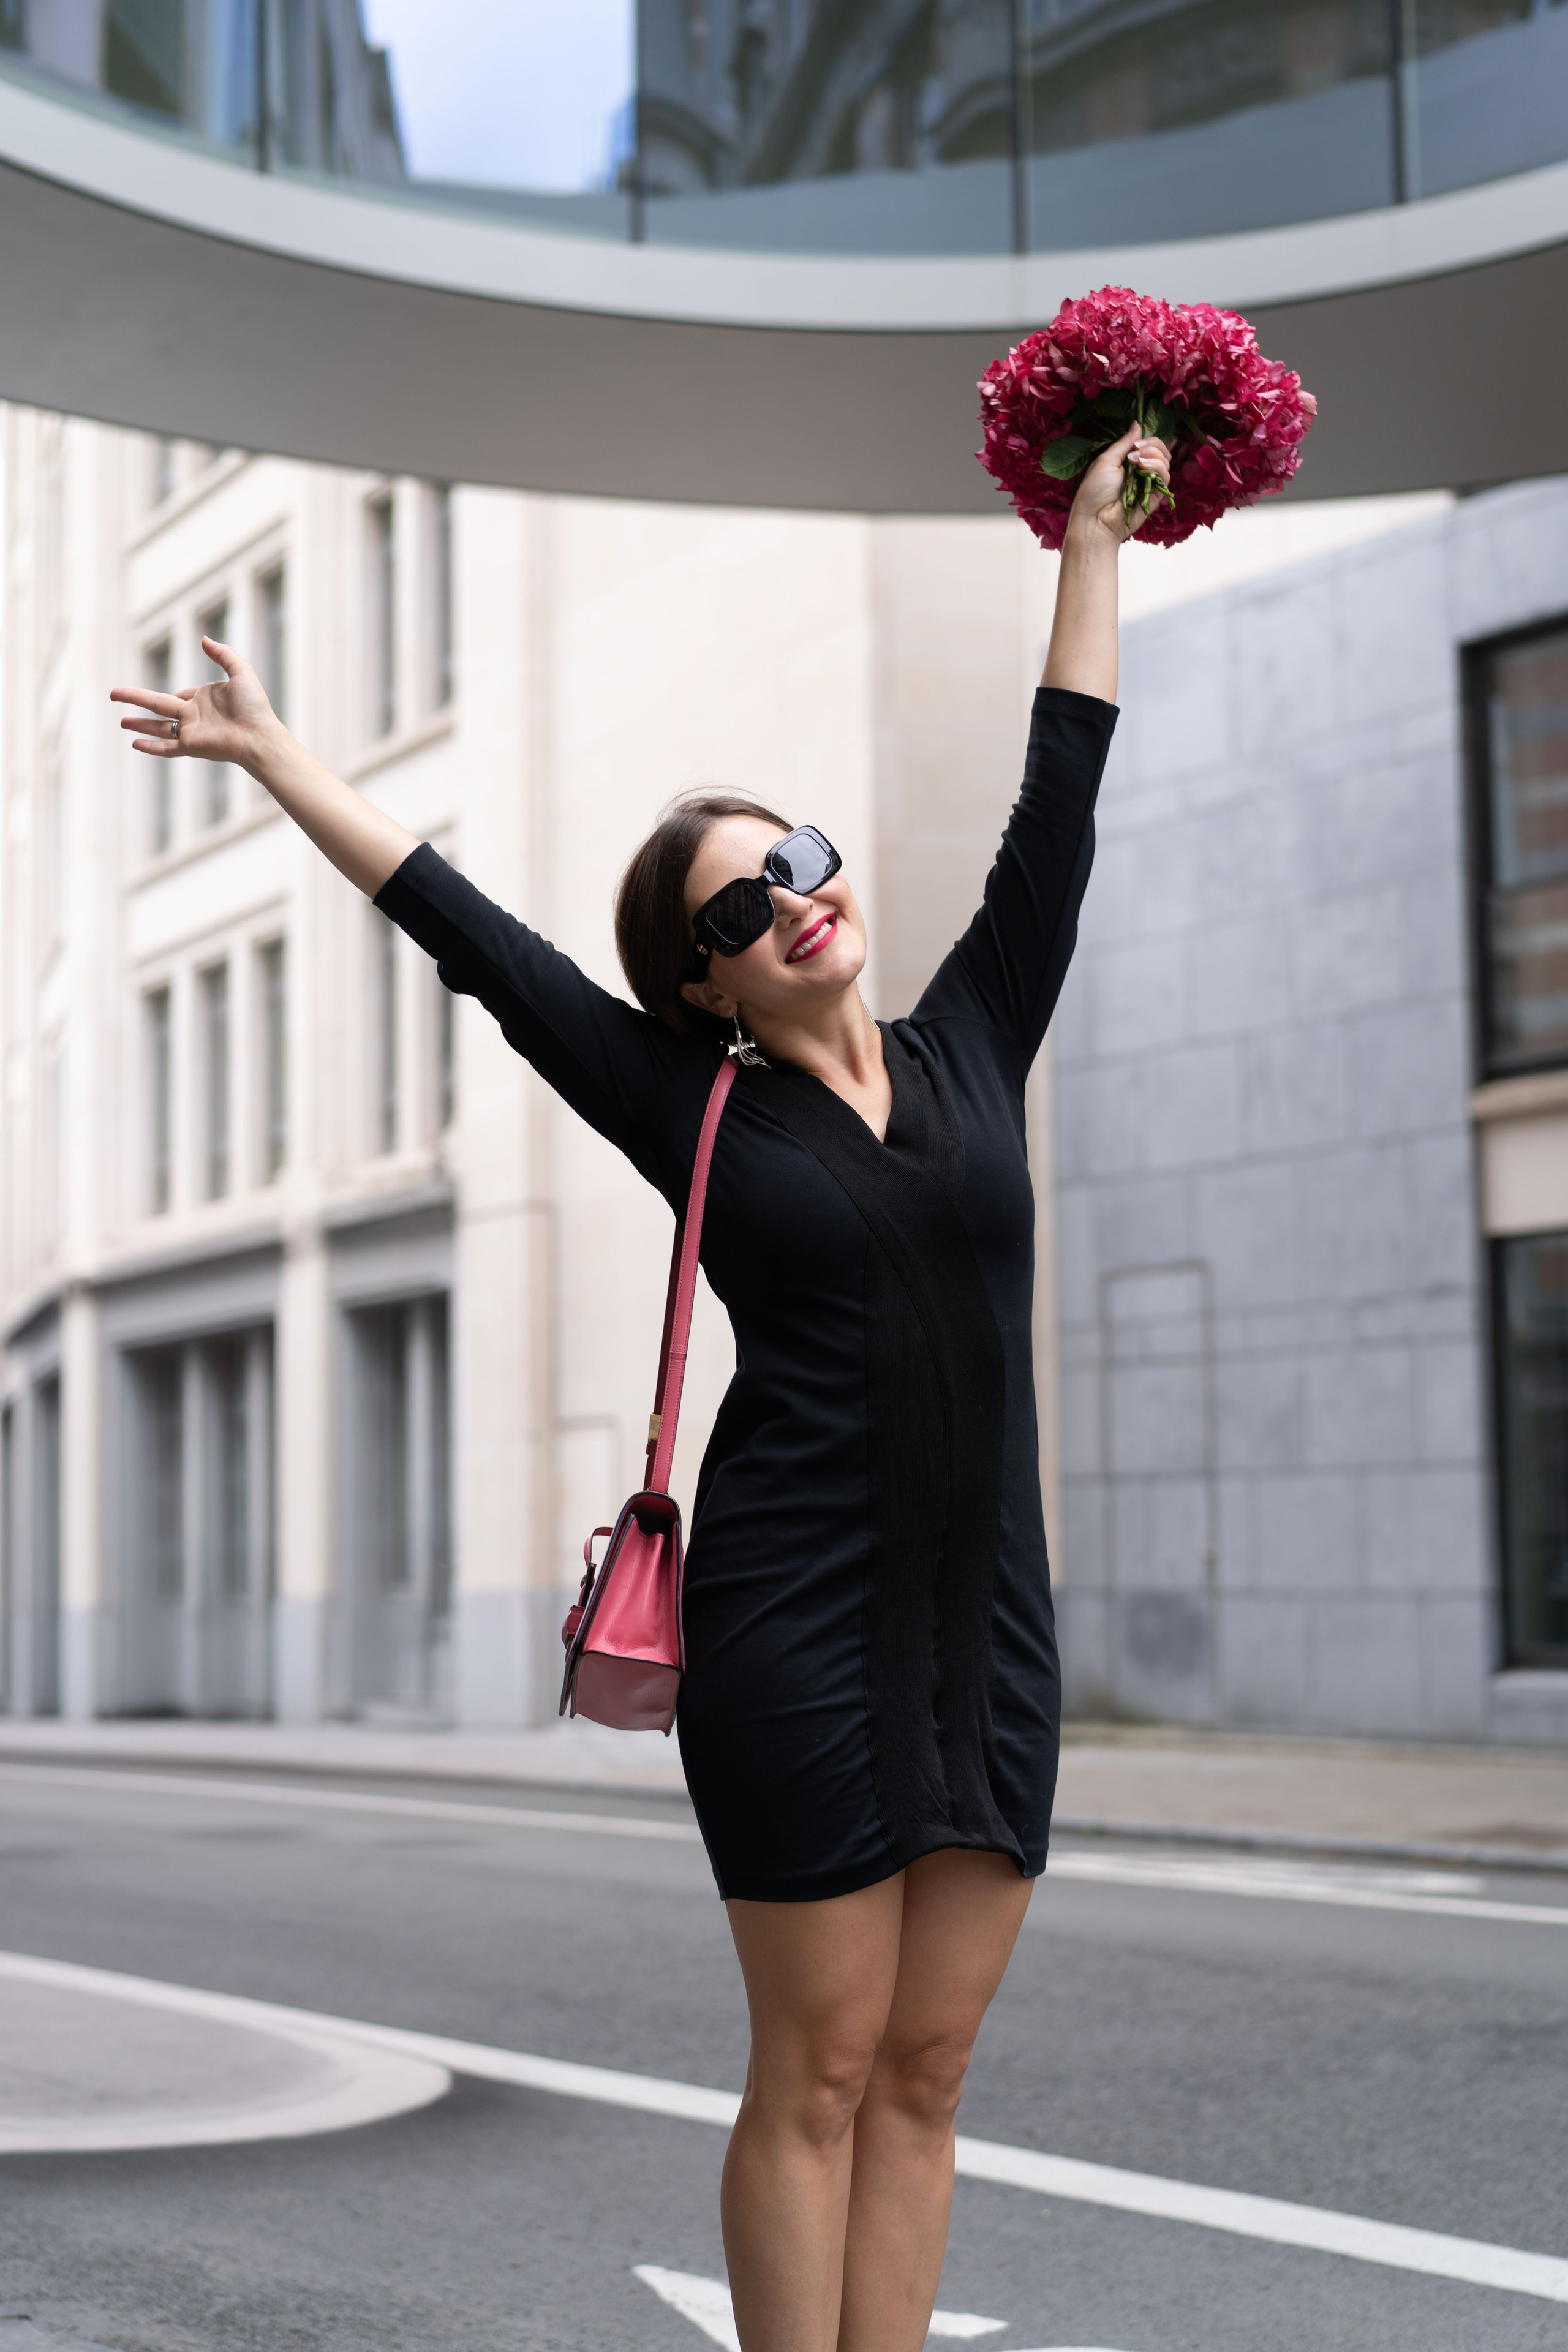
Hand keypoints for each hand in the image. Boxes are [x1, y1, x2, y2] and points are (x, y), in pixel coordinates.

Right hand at [111, 636, 276, 767]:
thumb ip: (223, 654)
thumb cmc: (255, 706)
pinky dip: (150, 746)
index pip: (180, 696)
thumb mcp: (241, 672)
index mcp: (204, 700)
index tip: (167, 696)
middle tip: (113, 694)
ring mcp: (191, 732)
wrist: (260, 735)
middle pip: (158, 705)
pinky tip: (134, 744)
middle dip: (136, 699)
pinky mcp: (191, 746)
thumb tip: (203, 639)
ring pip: (157, 727)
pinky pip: (166, 747)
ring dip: (138, 724)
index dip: (174, 694)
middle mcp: (194, 716)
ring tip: (120, 722)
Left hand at [1069, 423, 1173, 544]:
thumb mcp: (1107, 459)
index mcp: (1128, 462)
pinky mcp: (1155, 496)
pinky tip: (1143, 466)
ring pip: (1166, 462)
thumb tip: (1138, 424)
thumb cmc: (1094, 490)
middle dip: (1153, 444)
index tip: (1139, 438)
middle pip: (1161, 451)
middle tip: (1137, 448)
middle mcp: (1141, 472)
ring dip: (1154, 455)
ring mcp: (1149, 484)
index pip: (1149, 446)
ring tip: (1137, 460)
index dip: (1151, 439)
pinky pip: (1166, 477)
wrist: (1094, 520)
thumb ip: (1124, 443)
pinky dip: (1157, 467)